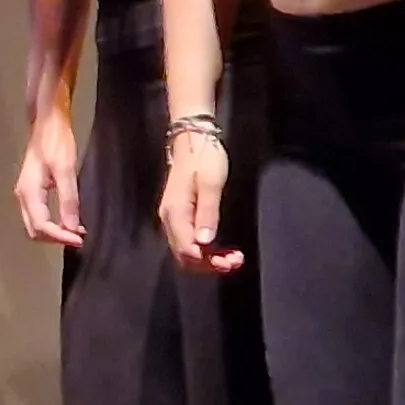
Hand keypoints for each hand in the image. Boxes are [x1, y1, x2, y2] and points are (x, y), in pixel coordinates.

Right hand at [14, 108, 84, 247]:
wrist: (47, 123)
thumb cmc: (56, 141)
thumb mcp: (66, 170)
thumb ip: (68, 199)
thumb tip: (71, 227)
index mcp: (29, 192)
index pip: (42, 225)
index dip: (60, 236)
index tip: (80, 240)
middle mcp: (23, 196)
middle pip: (34, 230)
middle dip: (55, 238)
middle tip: (78, 238)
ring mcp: (25, 194)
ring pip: (35, 225)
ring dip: (54, 232)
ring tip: (76, 231)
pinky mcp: (31, 191)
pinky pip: (38, 216)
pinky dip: (52, 224)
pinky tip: (68, 220)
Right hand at [161, 132, 243, 275]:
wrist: (193, 140)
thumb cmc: (204, 159)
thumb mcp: (211, 184)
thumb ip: (207, 214)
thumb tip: (204, 242)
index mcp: (175, 213)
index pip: (187, 249)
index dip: (207, 261)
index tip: (230, 262)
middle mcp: (170, 220)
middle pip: (184, 254)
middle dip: (208, 264)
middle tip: (235, 262)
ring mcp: (173, 218)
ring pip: (186, 250)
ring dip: (208, 259)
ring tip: (232, 258)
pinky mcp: (180, 216)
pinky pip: (189, 241)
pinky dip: (205, 250)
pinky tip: (221, 249)